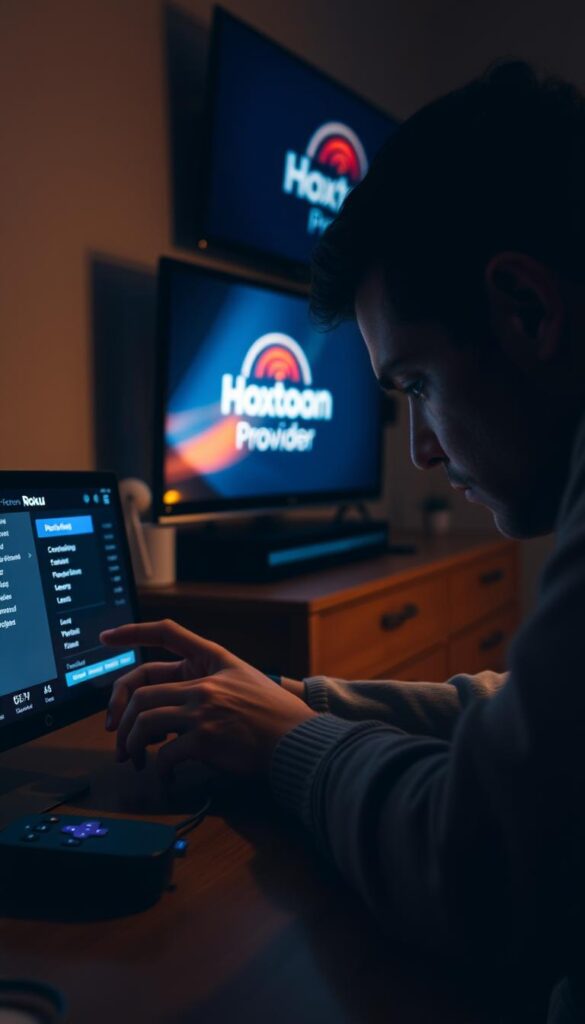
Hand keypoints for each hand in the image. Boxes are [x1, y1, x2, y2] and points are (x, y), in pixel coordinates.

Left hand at [100, 619, 315, 778]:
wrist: (299, 741)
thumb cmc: (275, 715)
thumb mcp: (243, 680)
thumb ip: (207, 682)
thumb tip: (165, 707)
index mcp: (214, 660)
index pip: (166, 633)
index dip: (132, 631)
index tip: (105, 637)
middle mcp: (205, 681)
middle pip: (140, 690)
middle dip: (120, 718)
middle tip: (118, 739)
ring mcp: (204, 709)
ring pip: (144, 722)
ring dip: (133, 746)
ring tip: (137, 761)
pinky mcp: (205, 740)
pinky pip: (164, 755)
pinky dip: (160, 770)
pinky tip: (167, 777)